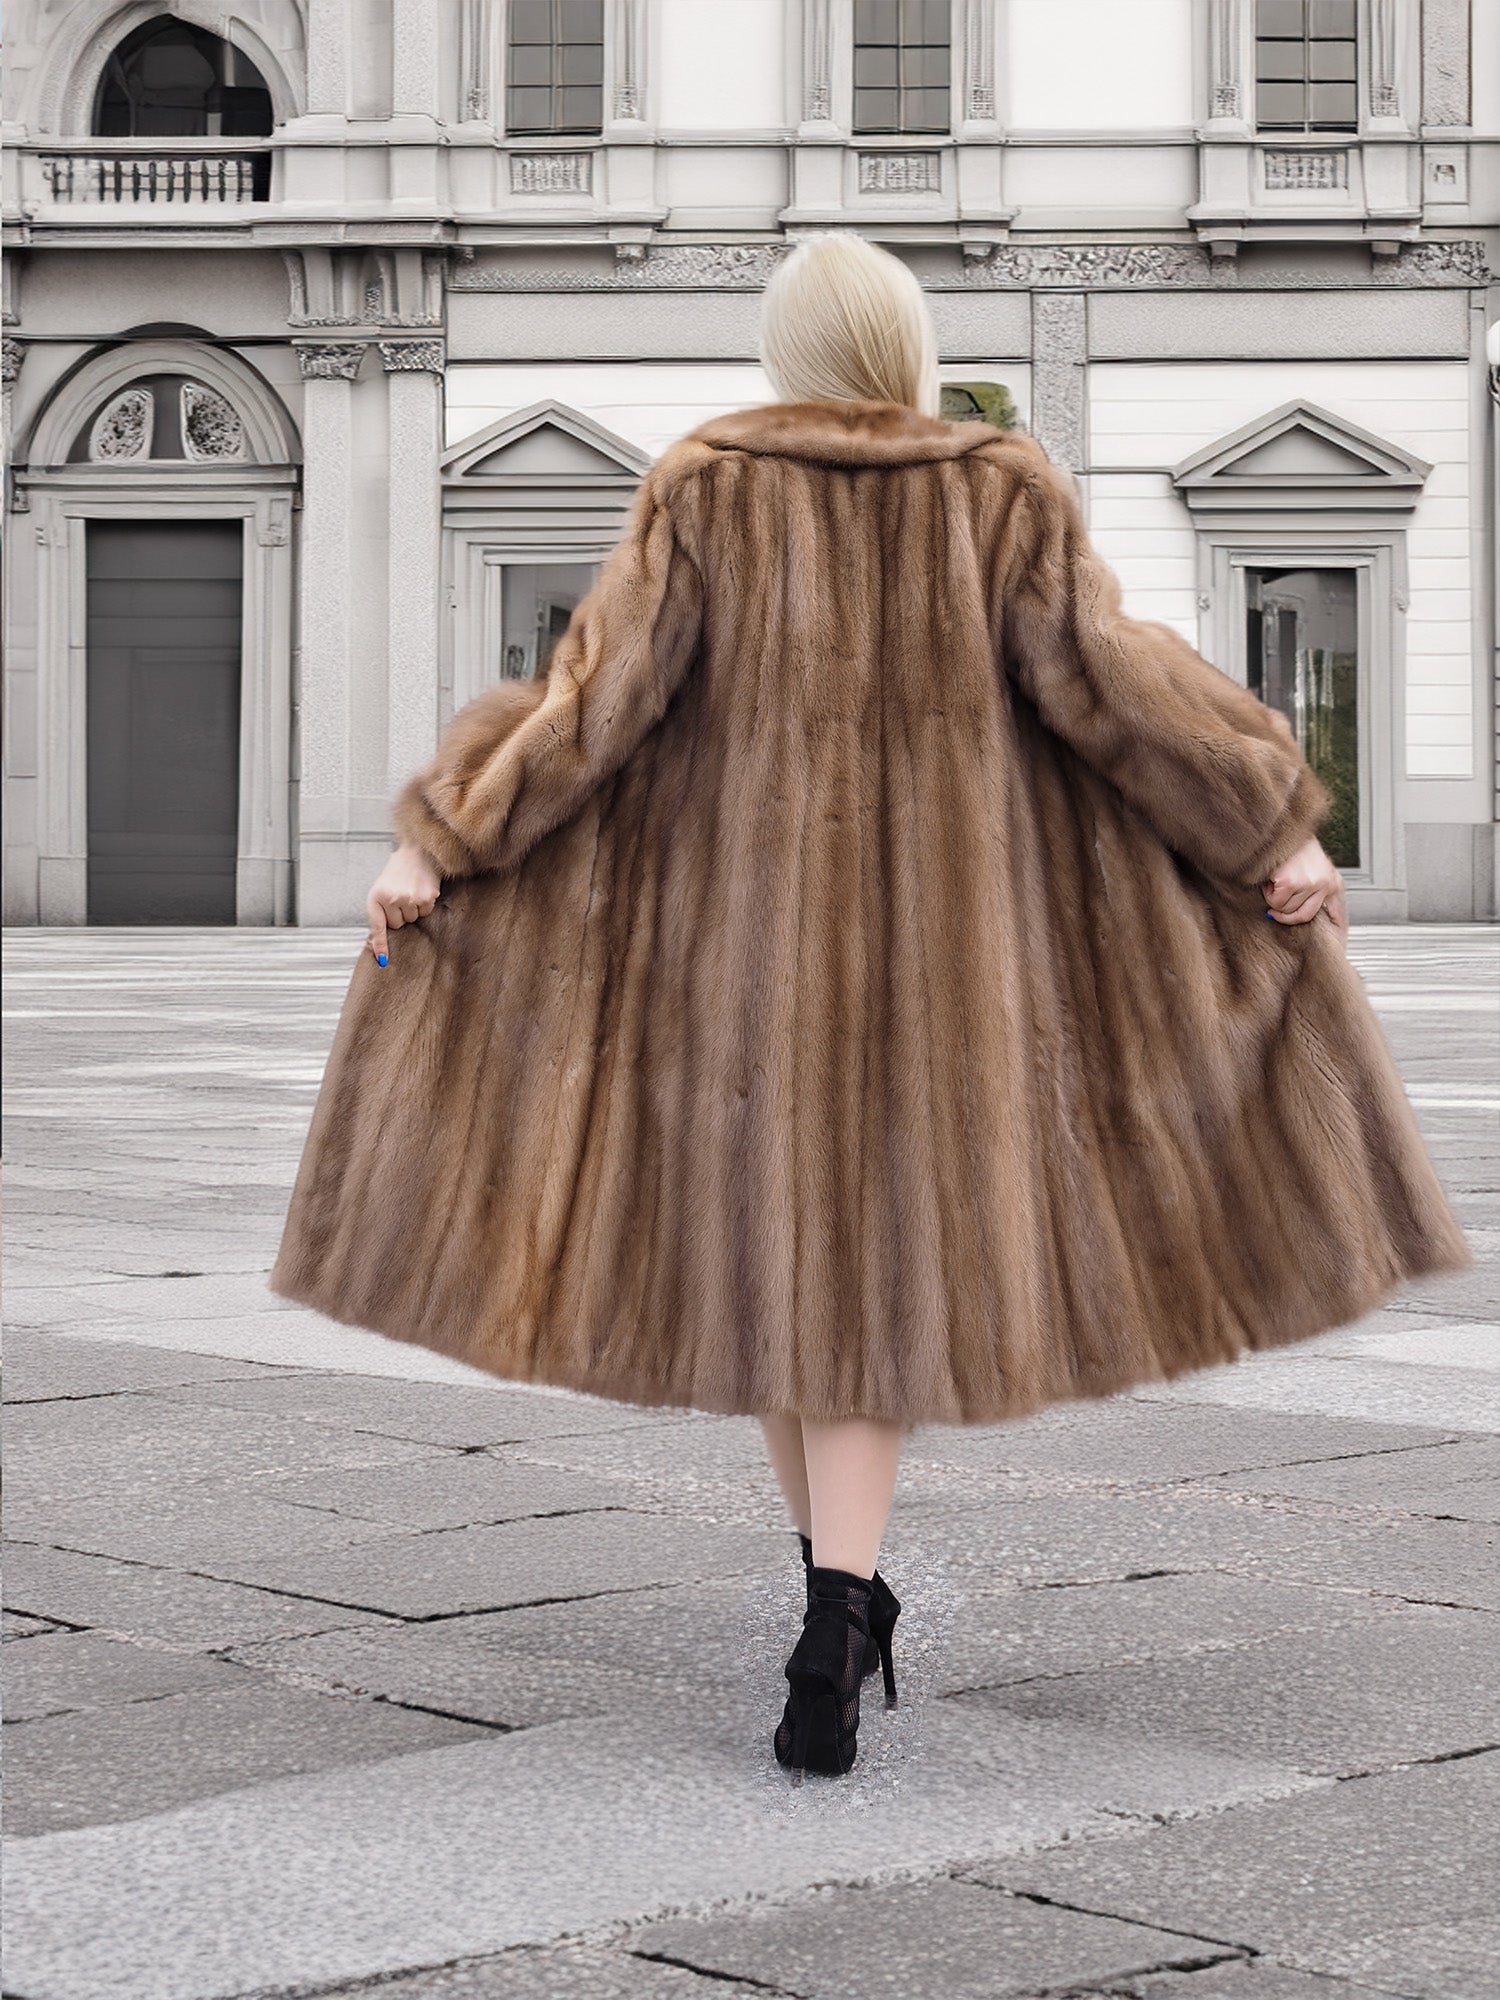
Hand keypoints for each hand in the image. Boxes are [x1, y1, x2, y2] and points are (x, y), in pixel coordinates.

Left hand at [366, 841, 441, 965]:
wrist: (415, 853)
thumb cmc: (396, 874)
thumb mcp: (380, 890)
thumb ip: (378, 914)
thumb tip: (377, 944)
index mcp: (377, 897)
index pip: (378, 926)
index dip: (381, 945)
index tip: (384, 961)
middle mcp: (393, 899)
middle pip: (398, 925)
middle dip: (399, 915)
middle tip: (400, 897)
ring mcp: (411, 898)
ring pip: (413, 919)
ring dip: (412, 909)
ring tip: (411, 892)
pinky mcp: (427, 897)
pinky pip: (425, 912)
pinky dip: (424, 905)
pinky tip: (421, 891)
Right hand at [1263, 837, 1347, 944]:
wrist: (1281, 827)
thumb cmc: (1291, 848)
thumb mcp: (1312, 869)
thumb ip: (1313, 892)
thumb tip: (1301, 917)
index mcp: (1333, 881)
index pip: (1338, 915)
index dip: (1336, 933)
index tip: (1337, 946)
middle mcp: (1326, 883)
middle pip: (1302, 917)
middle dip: (1285, 910)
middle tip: (1276, 896)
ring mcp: (1311, 883)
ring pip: (1286, 910)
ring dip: (1275, 897)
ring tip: (1277, 879)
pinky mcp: (1294, 882)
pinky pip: (1275, 902)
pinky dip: (1268, 891)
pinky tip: (1272, 877)